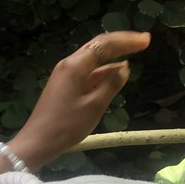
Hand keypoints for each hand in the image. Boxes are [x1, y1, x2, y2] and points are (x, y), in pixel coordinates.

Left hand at [0, 32, 150, 172]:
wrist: (37, 142)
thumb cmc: (66, 126)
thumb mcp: (93, 107)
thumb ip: (111, 85)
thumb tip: (125, 68)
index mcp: (75, 66)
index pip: (105, 45)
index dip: (127, 41)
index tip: (147, 40)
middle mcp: (70, 64)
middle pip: (98, 46)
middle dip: (122, 42)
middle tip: (144, 41)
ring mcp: (67, 74)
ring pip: (94, 57)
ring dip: (115, 54)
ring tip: (135, 51)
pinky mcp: (66, 85)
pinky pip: (89, 70)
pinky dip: (105, 68)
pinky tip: (118, 70)